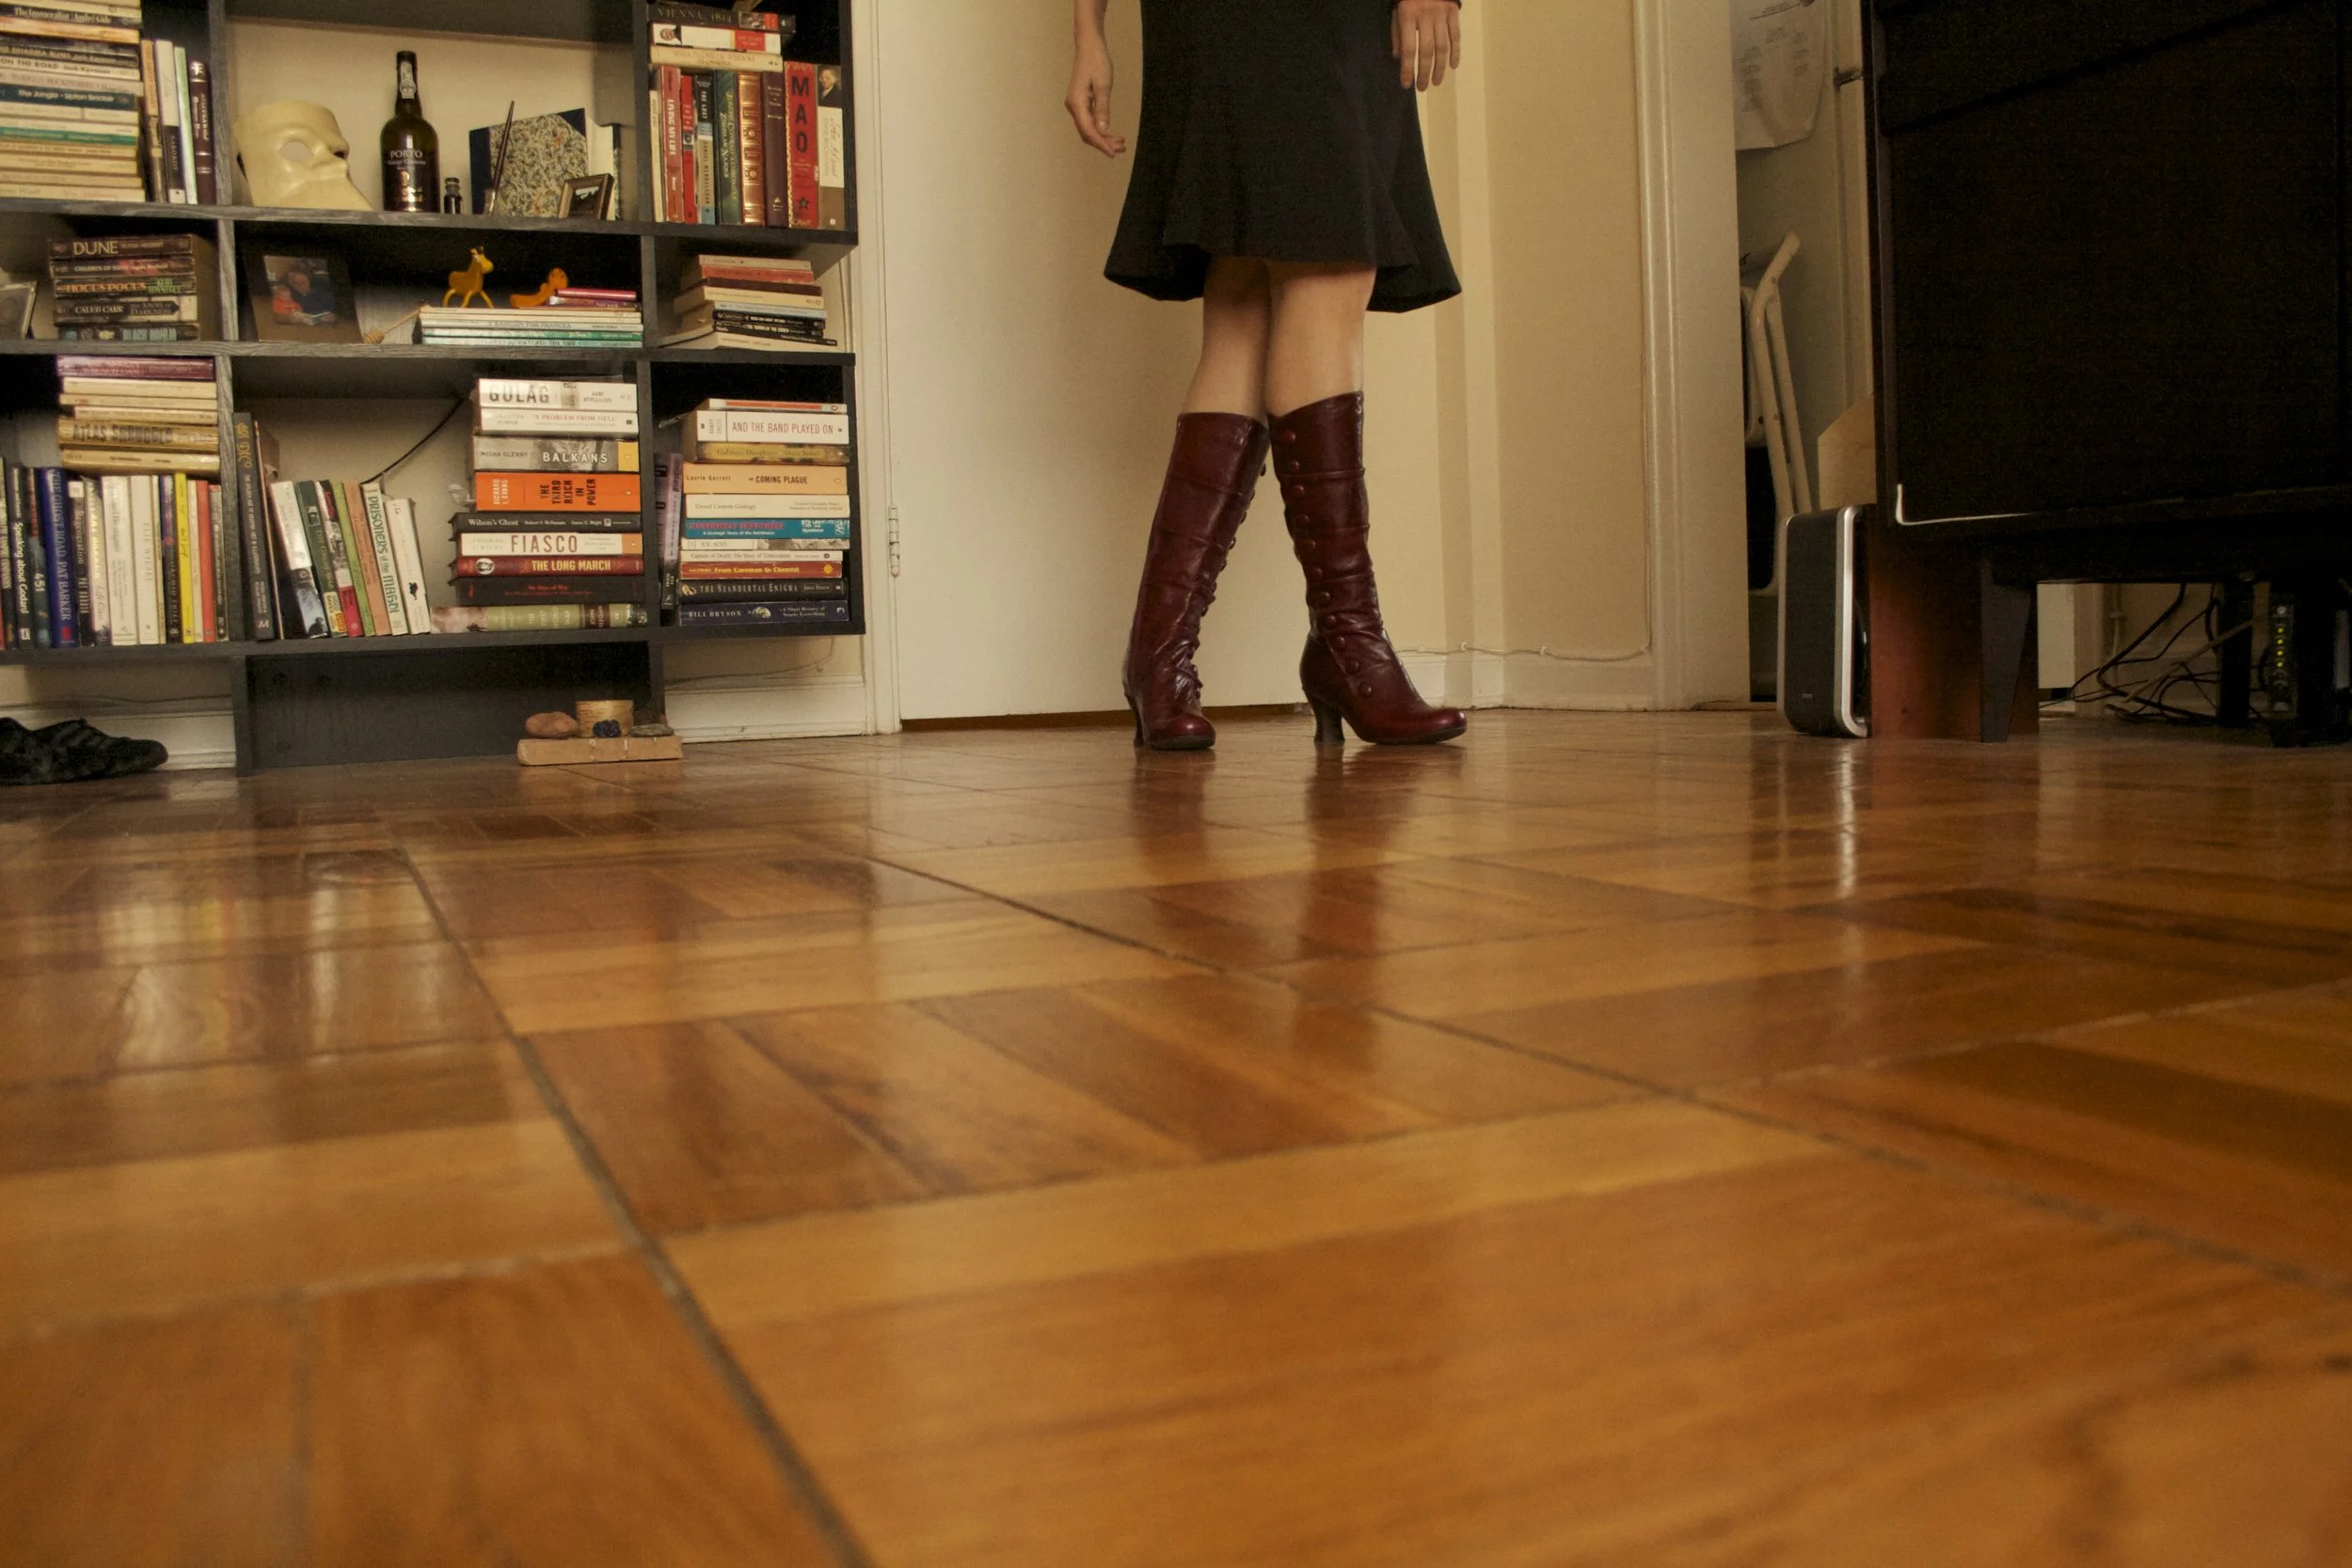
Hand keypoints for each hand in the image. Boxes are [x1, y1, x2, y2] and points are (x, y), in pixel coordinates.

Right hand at [1067, 38, 1126, 156]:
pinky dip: (1100, 129)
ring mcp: (1076, 105)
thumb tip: (1103, 131)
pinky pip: (1089, 121)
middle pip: (1087, 133)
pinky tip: (1111, 133)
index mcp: (1077, 103)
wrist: (1089, 46)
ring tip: (1120, 143)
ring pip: (1088, 129)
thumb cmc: (1097, 62)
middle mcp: (1073, 107)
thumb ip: (1103, 109)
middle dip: (1104, 143)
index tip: (1113, 154)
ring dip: (1103, 138)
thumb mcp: (1103, 85)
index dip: (1101, 144)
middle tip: (1122, 148)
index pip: (1089, 131)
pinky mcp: (1080, 103)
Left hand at [1393, 0, 1461, 90]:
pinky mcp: (1454, 12)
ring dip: (1440, 67)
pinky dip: (1456, 52)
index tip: (1406, 84)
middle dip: (1424, 72)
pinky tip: (1453, 65)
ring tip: (1437, 81)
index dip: (1407, 69)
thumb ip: (1397, 34)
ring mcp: (1442, 14)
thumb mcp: (1397, 11)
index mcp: (1408, 16)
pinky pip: (1456, 35)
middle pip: (1426, 51)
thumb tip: (1399, 58)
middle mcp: (1426, 16)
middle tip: (1422, 88)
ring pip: (1443, 46)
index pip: (1408, 48)